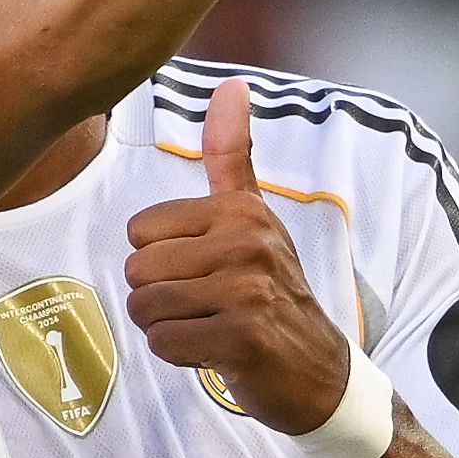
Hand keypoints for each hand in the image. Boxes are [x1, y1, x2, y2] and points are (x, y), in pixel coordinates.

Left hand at [122, 82, 352, 431]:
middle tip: (206, 307)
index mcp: (240, 211)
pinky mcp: (242, 339)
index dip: (161, 260)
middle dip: (160, 299)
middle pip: (139, 271)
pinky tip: (216, 352)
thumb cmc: (273, 292)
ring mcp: (247, 291)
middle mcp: (246, 243)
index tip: (204, 273)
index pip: (140, 231)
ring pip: (146, 309)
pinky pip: (164, 343)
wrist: (319, 372)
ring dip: (168, 328)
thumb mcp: (254, 218)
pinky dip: (181, 356)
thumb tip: (232, 85)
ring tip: (210, 326)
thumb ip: (232, 154)